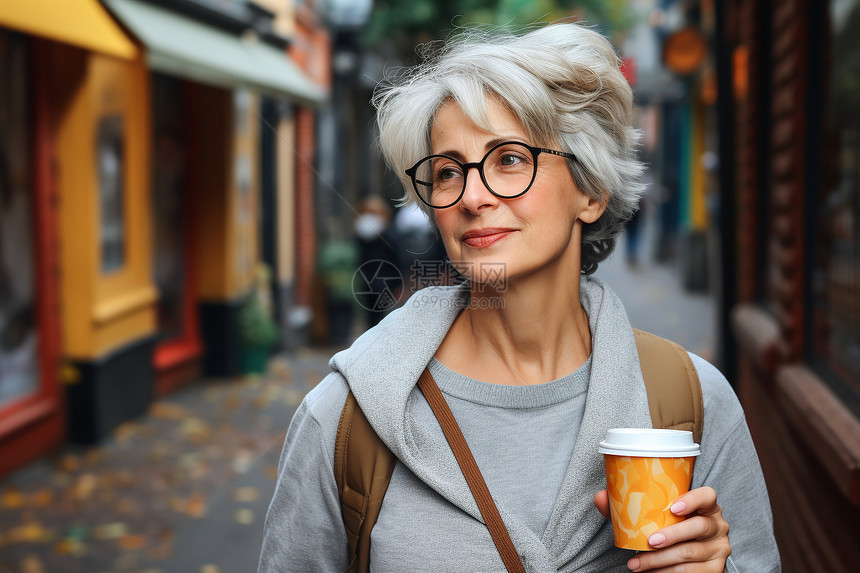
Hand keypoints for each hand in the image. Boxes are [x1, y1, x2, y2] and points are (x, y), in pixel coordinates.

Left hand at [593, 486, 730, 571]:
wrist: (689, 554)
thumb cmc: (670, 526)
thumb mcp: (656, 515)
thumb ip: (628, 505)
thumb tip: (601, 497)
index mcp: (706, 505)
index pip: (707, 495)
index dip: (693, 499)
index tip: (673, 507)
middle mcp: (718, 525)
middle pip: (698, 527)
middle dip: (671, 536)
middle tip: (648, 541)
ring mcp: (719, 549)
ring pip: (690, 554)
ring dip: (660, 561)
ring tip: (637, 563)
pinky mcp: (717, 569)